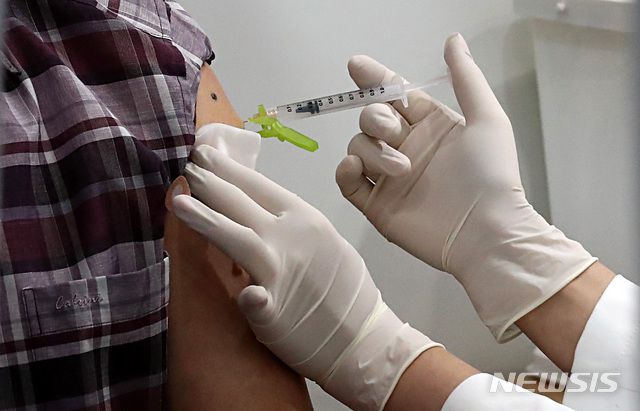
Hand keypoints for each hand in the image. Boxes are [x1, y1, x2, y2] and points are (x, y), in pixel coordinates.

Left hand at [172, 145, 441, 409]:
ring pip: (236, 237)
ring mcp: (283, 273)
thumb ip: (292, 224)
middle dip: (210, 182)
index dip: (229, 169)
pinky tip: (246, 293)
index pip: (259, 185)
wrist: (364, 336)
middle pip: (241, 203)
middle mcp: (292, 238)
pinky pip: (261, 302)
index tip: (205, 156)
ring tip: (177, 200)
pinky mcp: (278, 312)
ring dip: (205, 218)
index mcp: (305, 218)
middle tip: (188, 165)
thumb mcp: (325, 242)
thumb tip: (258, 207)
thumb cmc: (344, 290)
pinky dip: (253, 298)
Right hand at [336, 33, 595, 340]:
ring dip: (373, 151)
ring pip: (359, 147)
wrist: (486, 232)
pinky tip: (357, 169)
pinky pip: (348, 182)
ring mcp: (390, 178)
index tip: (357, 65)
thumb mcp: (486, 119)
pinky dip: (346, 172)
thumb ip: (466, 78)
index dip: (374, 78)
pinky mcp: (377, 205)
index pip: (394, 95)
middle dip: (375, 117)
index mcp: (430, 126)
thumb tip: (453, 40)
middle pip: (371, 118)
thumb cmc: (492, 177)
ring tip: (402, 169)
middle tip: (394, 130)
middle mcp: (407, 148)